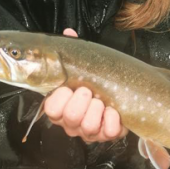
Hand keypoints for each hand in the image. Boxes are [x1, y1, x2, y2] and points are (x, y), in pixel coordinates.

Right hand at [43, 28, 128, 142]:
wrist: (119, 95)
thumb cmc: (94, 82)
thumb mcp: (82, 66)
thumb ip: (73, 51)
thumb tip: (69, 32)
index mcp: (60, 106)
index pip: (51, 109)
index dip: (60, 98)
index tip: (69, 87)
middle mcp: (71, 123)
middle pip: (70, 117)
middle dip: (82, 101)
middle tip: (89, 91)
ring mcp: (88, 132)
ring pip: (87, 127)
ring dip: (97, 110)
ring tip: (102, 101)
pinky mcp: (106, 136)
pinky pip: (108, 132)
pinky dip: (113, 120)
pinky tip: (114, 111)